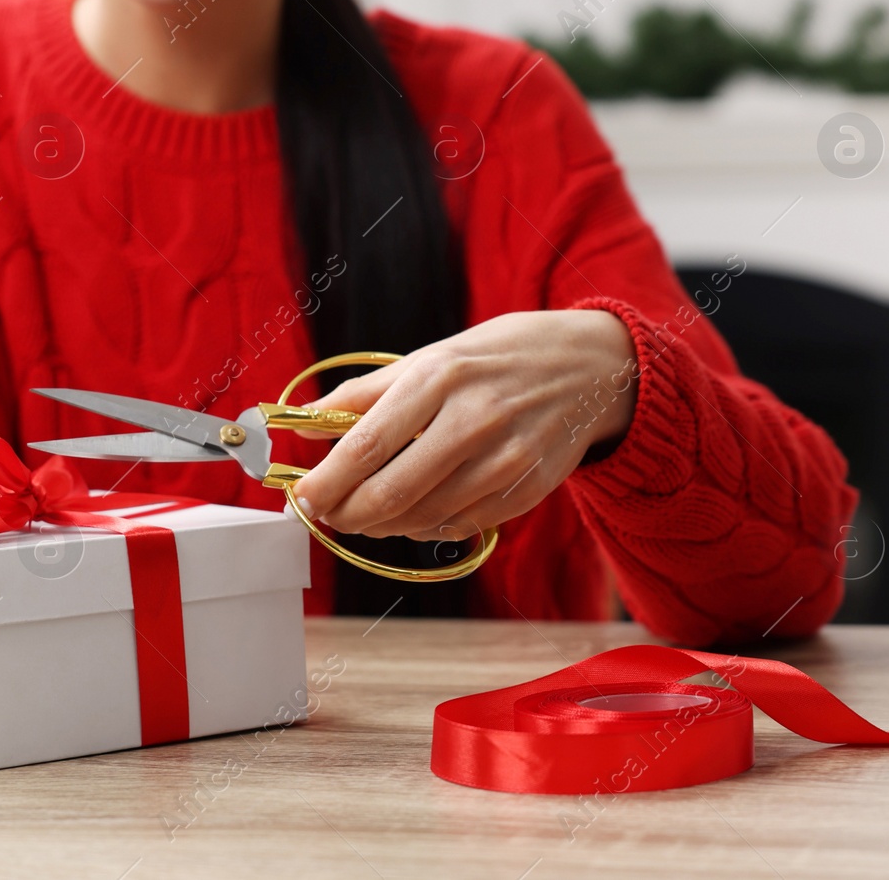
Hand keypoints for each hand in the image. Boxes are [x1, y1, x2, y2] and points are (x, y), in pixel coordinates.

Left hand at [290, 310, 637, 542]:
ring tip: (366, 515)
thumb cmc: (494, 359)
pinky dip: (426, 528)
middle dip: (347, 515)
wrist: (588, 366)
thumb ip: (362, 395)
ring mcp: (504, 459)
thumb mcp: (428, 359)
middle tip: (328, 516)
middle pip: (391, 492)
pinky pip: (460, 526)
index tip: (301, 497)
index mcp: (437, 378)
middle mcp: (472, 419)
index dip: (326, 481)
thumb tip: (300, 421)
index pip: (366, 444)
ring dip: (383, 526)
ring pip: (424, 518)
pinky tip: (415, 514)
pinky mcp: (527, 489)